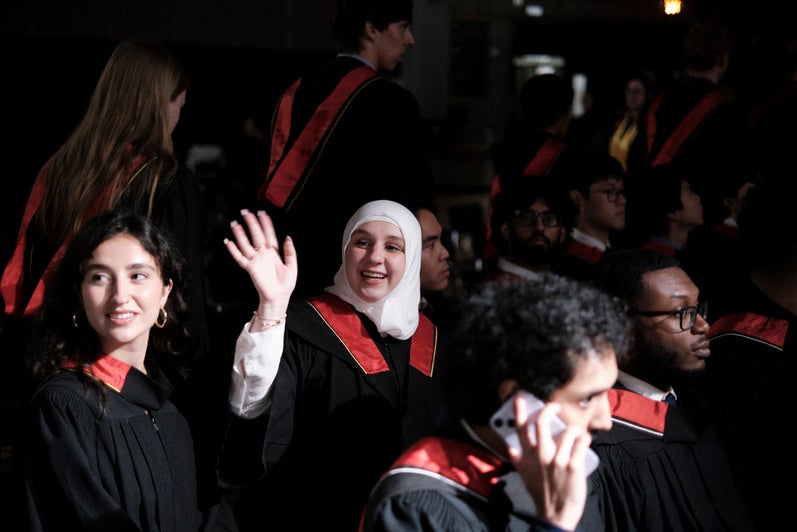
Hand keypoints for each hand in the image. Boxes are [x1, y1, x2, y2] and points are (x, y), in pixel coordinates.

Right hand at [224, 209, 296, 318]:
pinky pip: (240, 258)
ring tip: (235, 224)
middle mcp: (263, 255)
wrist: (279, 298)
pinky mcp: (250, 268)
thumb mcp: (292, 266)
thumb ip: (290, 251)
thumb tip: (287, 237)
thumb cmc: (285, 285)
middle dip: (251, 224)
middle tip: (246, 212)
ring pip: (246, 244)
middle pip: (256, 235)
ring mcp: (256, 261)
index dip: (265, 224)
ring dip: (240, 234)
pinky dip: (234, 250)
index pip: (268, 234)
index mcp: (274, 253)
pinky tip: (229, 242)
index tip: (262, 213)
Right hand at [508, 398, 588, 530]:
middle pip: (542, 421)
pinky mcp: (573, 466)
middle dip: (550, 409)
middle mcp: (541, 455)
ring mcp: (558, 460)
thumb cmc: (541, 492)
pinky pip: (582, 442)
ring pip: (568, 431)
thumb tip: (509, 446)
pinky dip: (585, 440)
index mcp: (528, 456)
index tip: (520, 397)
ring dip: (575, 430)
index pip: (521, 429)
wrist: (556, 513)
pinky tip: (584, 443)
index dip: (519, 411)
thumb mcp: (524, 475)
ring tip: (576, 436)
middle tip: (556, 407)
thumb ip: (517, 459)